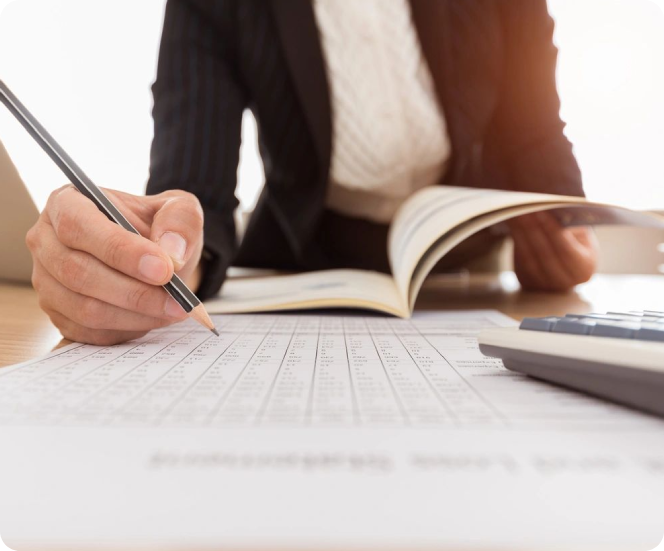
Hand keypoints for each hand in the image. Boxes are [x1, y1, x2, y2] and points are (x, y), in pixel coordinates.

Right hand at [26, 185, 204, 344]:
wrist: (154, 255)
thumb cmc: (158, 226)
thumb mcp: (179, 209)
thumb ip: (180, 221)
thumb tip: (171, 252)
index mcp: (66, 203)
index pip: (79, 226)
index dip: (120, 250)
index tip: (164, 269)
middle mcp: (46, 241)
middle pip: (79, 272)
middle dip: (135, 292)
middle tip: (178, 300)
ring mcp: (47, 282)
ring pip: (85, 308)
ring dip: (135, 315)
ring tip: (173, 309)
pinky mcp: (59, 314)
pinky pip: (90, 331)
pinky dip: (127, 329)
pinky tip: (154, 318)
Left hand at [508, 212, 598, 291]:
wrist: (563, 255)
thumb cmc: (575, 238)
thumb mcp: (580, 230)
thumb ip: (569, 223)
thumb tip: (550, 209)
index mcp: (583, 269)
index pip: (566, 250)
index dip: (553, 231)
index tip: (541, 212)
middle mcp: (565, 282)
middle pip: (545, 255)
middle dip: (533, 229)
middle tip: (523, 209)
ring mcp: (544, 285)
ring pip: (529, 258)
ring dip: (521, 233)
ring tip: (515, 213)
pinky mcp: (527, 282)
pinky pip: (519, 261)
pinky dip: (515, 241)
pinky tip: (512, 224)